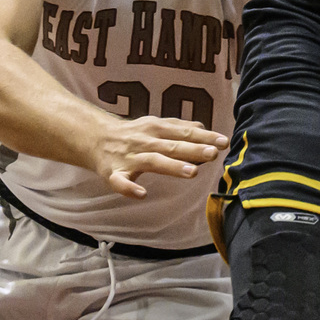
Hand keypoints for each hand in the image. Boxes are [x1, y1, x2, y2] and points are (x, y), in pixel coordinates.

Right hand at [85, 112, 228, 198]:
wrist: (95, 138)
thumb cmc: (132, 134)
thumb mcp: (155, 125)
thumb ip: (178, 127)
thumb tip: (203, 127)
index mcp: (156, 129)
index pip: (184, 132)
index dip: (204, 136)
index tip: (224, 142)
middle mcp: (145, 141)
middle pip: (172, 145)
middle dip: (193, 149)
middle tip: (213, 154)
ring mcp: (129, 158)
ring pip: (152, 161)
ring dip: (172, 167)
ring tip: (193, 173)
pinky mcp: (113, 173)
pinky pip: (120, 182)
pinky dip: (129, 188)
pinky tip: (141, 194)